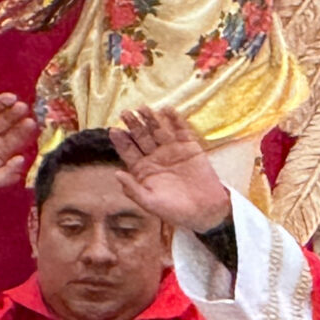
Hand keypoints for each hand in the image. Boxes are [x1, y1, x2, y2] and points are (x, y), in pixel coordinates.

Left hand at [112, 105, 233, 231]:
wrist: (205, 211)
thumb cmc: (175, 211)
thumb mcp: (150, 203)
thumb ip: (133, 189)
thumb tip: (116, 173)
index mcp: (143, 170)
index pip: (129, 151)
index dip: (121, 141)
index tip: (114, 130)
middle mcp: (155, 157)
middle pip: (141, 137)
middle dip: (133, 125)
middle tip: (126, 113)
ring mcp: (172, 151)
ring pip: (158, 130)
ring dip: (151, 119)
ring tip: (143, 108)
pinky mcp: (189, 147)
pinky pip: (181, 130)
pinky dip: (175, 120)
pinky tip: (167, 110)